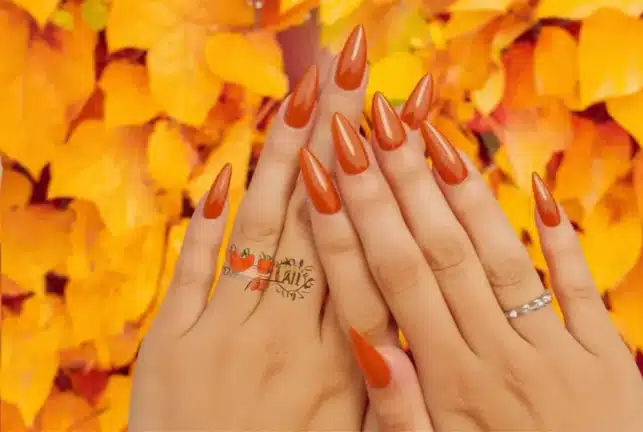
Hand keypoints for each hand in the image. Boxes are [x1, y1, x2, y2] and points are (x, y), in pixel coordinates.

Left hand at [128, 26, 428, 430]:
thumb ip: (392, 391)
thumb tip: (418, 334)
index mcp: (344, 363)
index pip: (371, 257)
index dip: (382, 190)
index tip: (396, 135)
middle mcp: (291, 337)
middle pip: (322, 223)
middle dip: (339, 146)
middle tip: (356, 82)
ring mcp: (228, 334)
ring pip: (266, 231)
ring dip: (285, 160)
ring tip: (306, 97)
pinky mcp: (175, 343)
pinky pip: (196, 269)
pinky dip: (210, 219)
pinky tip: (229, 170)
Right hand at [302, 88, 642, 430]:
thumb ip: (402, 409)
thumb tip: (368, 343)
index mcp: (449, 383)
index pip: (392, 283)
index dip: (355, 223)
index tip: (328, 171)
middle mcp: (496, 354)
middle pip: (436, 252)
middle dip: (396, 184)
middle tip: (366, 123)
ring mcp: (554, 348)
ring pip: (498, 255)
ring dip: (461, 192)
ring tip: (427, 134)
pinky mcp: (603, 353)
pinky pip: (579, 284)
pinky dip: (560, 235)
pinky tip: (539, 187)